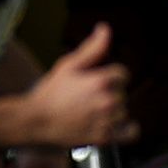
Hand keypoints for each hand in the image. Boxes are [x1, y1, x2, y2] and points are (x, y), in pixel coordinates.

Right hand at [23, 24, 137, 148]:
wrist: (36, 121)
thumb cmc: (50, 93)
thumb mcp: (69, 65)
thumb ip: (92, 48)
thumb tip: (105, 29)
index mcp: (101, 81)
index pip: (123, 74)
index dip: (110, 76)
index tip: (97, 82)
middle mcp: (108, 100)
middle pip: (122, 93)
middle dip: (109, 93)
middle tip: (89, 98)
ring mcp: (107, 120)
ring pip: (124, 111)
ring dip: (114, 111)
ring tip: (93, 112)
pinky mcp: (105, 137)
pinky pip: (131, 132)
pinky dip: (127, 129)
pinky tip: (115, 125)